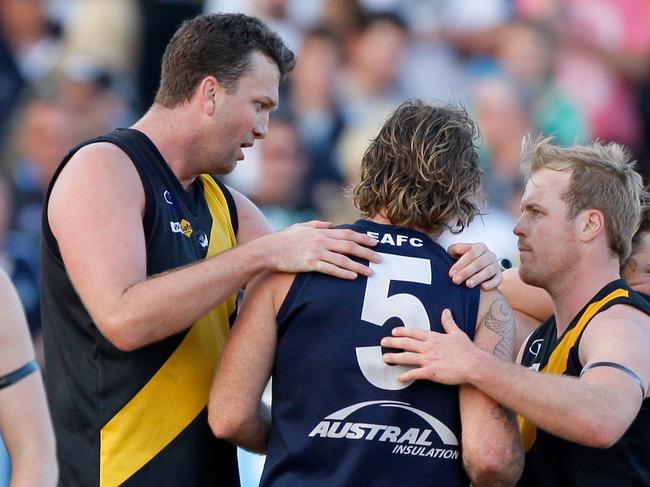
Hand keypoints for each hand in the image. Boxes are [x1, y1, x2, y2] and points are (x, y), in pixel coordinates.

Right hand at [265, 221, 380, 278]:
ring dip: (359, 266)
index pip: (347, 233)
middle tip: (380, 259)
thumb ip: (317, 225)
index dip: (363, 237)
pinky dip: (343, 273)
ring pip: (343, 259)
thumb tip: (330, 224)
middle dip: (367, 252)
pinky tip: (353, 277)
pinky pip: (330, 269)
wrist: (267, 249)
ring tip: (371, 273)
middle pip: (350, 245)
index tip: (375, 242)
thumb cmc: (283, 239)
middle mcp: (321, 240)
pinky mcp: (310, 263)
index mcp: (321, 231)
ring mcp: (316, 252)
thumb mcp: (300, 227)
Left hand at [382, 309, 481, 384]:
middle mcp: (428, 347)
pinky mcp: (431, 372)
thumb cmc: (467, 350)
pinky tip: (399, 378)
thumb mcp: (457, 333)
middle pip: (406, 343)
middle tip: (383, 342)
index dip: (402, 331)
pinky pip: (415, 374)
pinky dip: (406, 376)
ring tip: (385, 358)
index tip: (393, 331)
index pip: (414, 332)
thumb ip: (449, 322)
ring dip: (394, 358)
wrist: (473, 364)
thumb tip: (446, 311)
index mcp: (434, 337)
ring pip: (407, 358)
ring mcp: (428, 360)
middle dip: (393, 342)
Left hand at [447, 242, 500, 289]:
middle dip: (466, 272)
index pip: (471, 254)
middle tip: (456, 280)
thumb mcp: (456, 252)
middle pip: (478, 263)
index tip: (451, 273)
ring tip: (468, 284)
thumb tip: (458, 250)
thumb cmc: (463, 260)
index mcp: (479, 247)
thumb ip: (456, 249)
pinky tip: (483, 287)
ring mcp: (495, 265)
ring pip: (488, 271)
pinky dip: (491, 283)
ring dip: (477, 278)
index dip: (460, 264)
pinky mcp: (499, 276)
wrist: (473, 269)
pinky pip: (498, 279)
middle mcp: (489, 255)